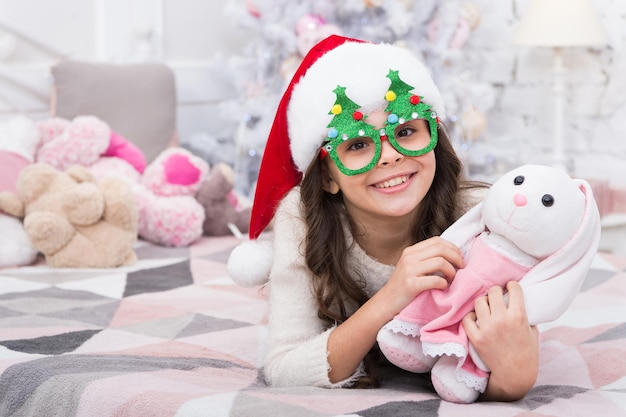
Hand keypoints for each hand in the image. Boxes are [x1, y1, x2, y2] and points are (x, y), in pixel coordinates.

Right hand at [379, 237, 463, 317]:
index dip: (452, 247)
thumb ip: (426, 259)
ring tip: (452, 280)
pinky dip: (444, 284)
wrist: (386, 303)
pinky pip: (435, 280)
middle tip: (461, 268)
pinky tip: (442, 288)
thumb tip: (452, 255)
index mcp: (411, 251)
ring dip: (452, 272)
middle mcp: (409, 257)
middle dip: (456, 258)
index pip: (437, 240)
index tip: (459, 258)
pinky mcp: (411, 284)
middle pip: (441, 249)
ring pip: (440, 262)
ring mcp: (409, 270)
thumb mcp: (411, 267)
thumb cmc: (403, 287)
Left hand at [463, 281, 538, 400]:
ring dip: (483, 302)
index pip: (513, 289)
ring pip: (479, 302)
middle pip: (493, 292)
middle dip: (496, 291)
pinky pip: (467, 319)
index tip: (510, 287)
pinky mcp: (476, 337)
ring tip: (487, 306)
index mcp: (519, 316)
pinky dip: (471, 317)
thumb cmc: (527, 353)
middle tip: (497, 296)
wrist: (515, 374)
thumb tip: (516, 298)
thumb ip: (524, 314)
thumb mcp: (532, 330)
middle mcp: (502, 320)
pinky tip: (477, 318)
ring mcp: (487, 328)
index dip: (512, 286)